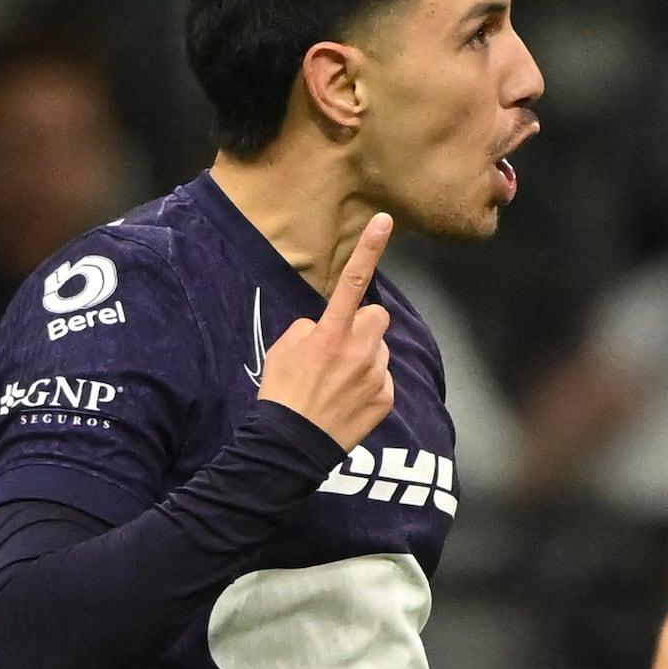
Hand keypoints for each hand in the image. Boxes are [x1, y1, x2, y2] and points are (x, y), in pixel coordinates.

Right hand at [255, 214, 399, 448]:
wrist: (292, 446)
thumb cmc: (282, 393)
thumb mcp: (284, 349)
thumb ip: (310, 329)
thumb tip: (327, 329)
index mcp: (331, 332)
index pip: (353, 281)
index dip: (369, 249)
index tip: (384, 222)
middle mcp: (360, 349)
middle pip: (377, 316)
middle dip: (364, 324)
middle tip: (340, 345)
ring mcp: (376, 375)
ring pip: (379, 349)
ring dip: (364, 357)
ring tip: (338, 381)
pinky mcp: (385, 399)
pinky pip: (382, 379)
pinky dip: (368, 385)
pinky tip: (347, 400)